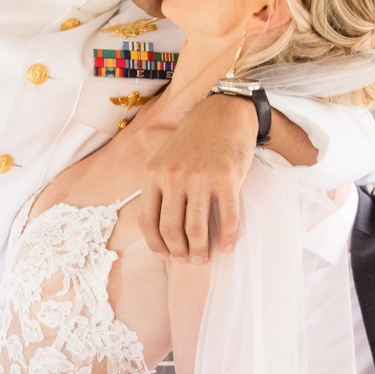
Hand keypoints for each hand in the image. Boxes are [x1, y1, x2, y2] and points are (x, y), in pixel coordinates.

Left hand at [139, 94, 256, 260]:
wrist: (224, 112)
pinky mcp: (227, 178)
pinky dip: (227, 237)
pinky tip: (227, 247)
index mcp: (153, 174)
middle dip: (179, 252)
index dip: (156, 245)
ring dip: (200, 250)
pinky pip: (227, 217)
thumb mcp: (165, 159)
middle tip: (189, 261)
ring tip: (204, 258)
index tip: (166, 256)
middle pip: (170, 229)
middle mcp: (173, 177)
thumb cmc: (194, 140)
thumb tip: (161, 231)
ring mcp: (200, 177)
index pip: (147, 221)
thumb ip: (159, 188)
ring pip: (196, 228)